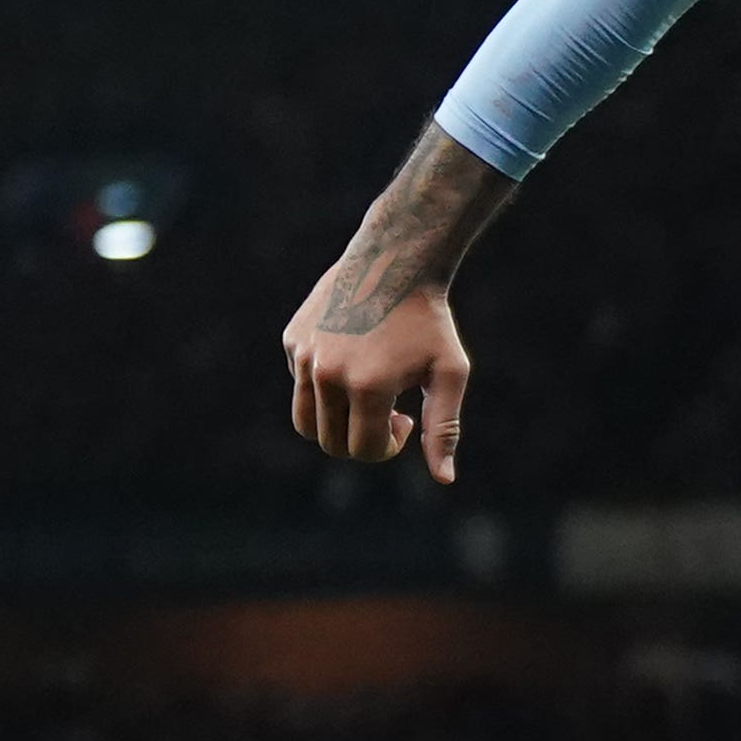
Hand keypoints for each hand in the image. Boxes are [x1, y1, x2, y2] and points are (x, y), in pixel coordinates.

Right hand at [279, 131, 511, 483]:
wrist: (395, 261)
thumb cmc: (429, 322)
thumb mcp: (448, 373)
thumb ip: (444, 428)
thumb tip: (444, 479)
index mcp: (366, 387)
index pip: (363, 450)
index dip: (388, 447)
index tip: (405, 421)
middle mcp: (327, 373)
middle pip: (330, 443)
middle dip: (360, 439)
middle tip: (388, 411)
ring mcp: (304, 356)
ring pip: (305, 421)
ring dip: (335, 421)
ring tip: (366, 395)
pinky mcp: (292, 340)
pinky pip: (300, 384)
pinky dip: (323, 386)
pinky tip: (353, 356)